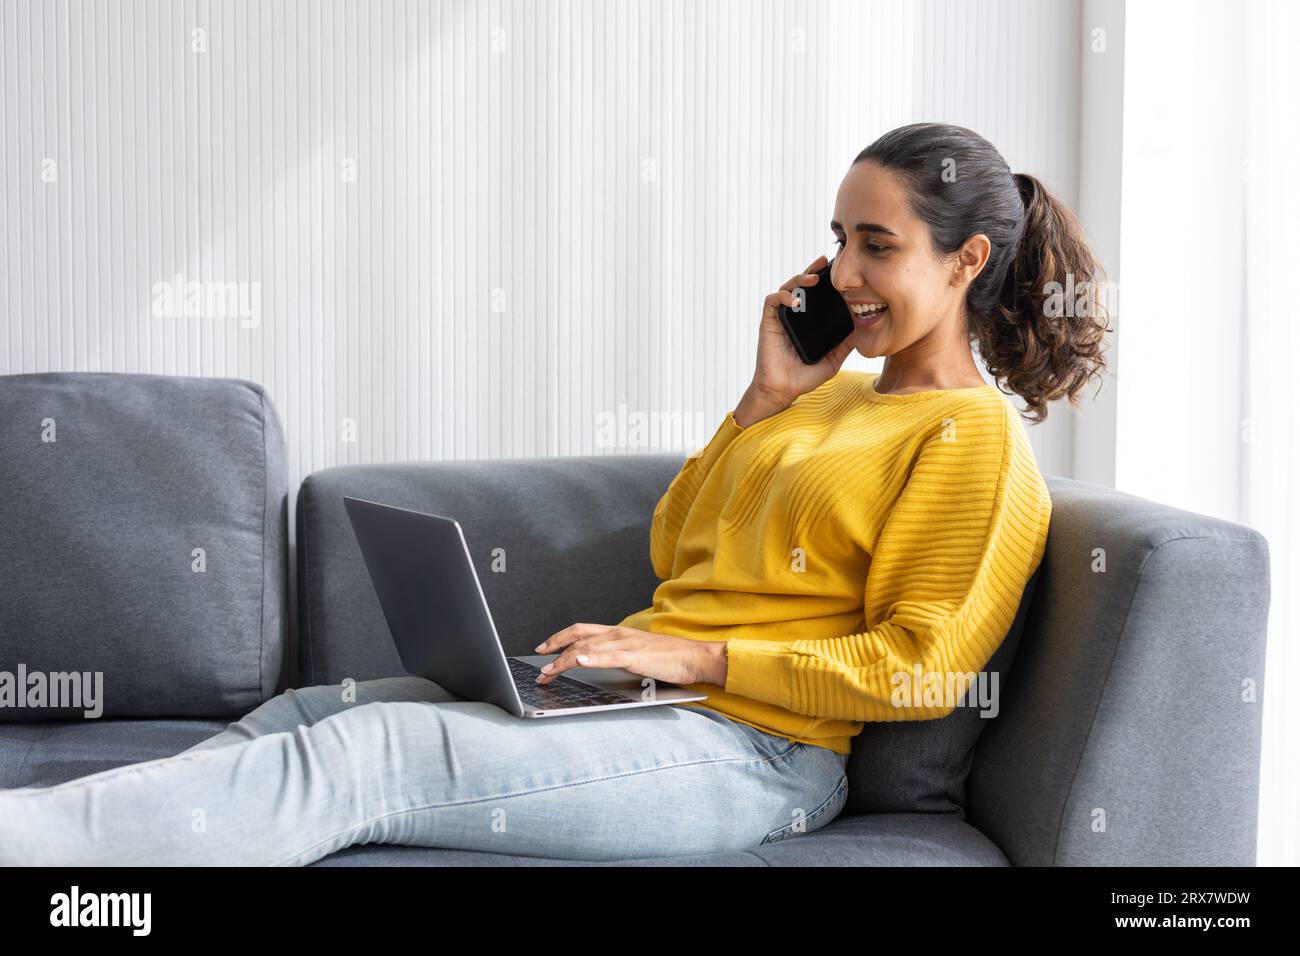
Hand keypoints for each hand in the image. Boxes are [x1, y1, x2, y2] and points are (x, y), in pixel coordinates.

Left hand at [532, 624, 727, 688]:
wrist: (695, 657)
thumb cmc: (670, 659)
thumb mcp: (637, 655)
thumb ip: (617, 656)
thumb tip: (598, 665)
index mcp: (618, 634)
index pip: (581, 631)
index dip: (559, 637)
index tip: (543, 648)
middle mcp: (618, 634)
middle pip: (577, 637)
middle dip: (554, 649)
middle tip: (539, 666)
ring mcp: (626, 644)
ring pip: (587, 648)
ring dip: (564, 660)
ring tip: (549, 671)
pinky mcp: (635, 656)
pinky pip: (609, 656)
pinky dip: (591, 658)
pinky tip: (578, 662)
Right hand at [750, 253, 856, 408]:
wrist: (782, 390)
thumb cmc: (803, 378)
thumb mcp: (833, 360)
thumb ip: (845, 345)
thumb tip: (863, 330)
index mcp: (808, 322)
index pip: (816, 296)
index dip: (825, 282)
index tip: (838, 273)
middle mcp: (794, 317)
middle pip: (801, 286)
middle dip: (812, 271)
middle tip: (824, 262)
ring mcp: (781, 318)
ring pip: (787, 288)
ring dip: (799, 279)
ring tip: (813, 279)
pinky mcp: (768, 322)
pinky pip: (772, 300)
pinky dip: (784, 296)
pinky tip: (795, 299)